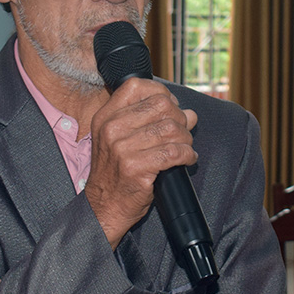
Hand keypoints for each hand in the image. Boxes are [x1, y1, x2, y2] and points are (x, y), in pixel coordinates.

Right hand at [84, 78, 198, 247]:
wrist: (104, 207)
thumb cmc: (116, 174)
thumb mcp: (122, 140)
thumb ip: (150, 122)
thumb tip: (189, 113)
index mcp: (106, 117)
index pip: (137, 86)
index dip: (161, 93)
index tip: (171, 107)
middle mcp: (111, 128)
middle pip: (161, 105)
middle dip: (179, 118)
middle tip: (181, 132)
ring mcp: (122, 148)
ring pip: (171, 129)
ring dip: (186, 139)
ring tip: (185, 148)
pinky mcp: (136, 167)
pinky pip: (174, 152)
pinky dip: (188, 155)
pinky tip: (187, 159)